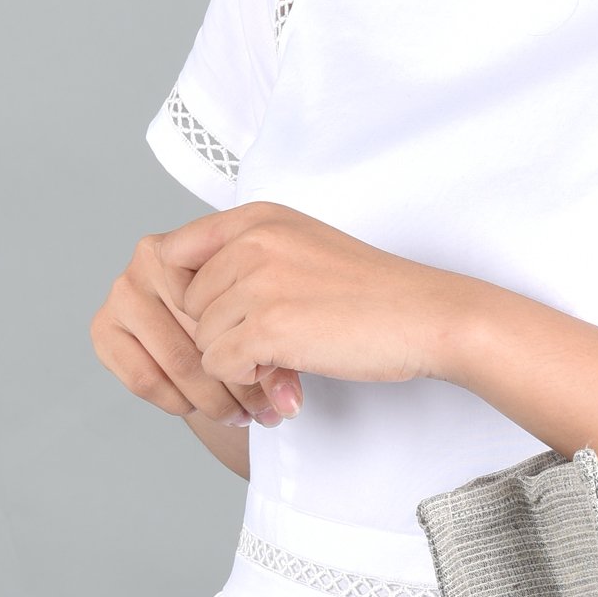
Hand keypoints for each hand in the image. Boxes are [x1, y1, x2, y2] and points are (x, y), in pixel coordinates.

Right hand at [91, 222, 302, 425]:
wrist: (208, 322)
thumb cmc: (240, 310)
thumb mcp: (263, 313)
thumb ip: (273, 343)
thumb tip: (285, 401)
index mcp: (191, 242)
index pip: (225, 301)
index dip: (253, 343)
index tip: (277, 370)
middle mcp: (148, 260)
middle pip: (203, 334)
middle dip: (240, 382)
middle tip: (267, 411)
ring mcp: (122, 293)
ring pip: (177, 362)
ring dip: (214, 400)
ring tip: (243, 416)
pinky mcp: (103, 329)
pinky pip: (144, 378)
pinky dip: (177, 401)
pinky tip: (198, 405)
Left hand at [158, 202, 460, 401]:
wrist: (425, 314)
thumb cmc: (371, 291)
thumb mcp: (300, 247)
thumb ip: (246, 256)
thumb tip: (186, 296)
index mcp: (258, 217)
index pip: (172, 253)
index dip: (188, 295)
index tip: (220, 317)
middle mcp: (254, 239)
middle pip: (187, 304)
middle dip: (220, 333)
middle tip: (266, 346)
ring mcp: (261, 281)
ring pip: (202, 338)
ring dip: (237, 359)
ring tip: (283, 357)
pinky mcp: (270, 325)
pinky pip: (220, 365)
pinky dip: (246, 379)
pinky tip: (283, 372)